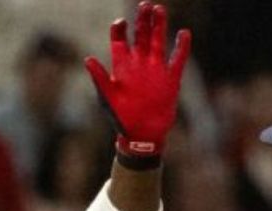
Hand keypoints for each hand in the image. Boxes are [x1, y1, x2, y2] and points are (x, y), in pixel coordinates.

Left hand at [84, 1, 190, 159]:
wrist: (142, 136)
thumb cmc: (121, 118)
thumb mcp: (107, 98)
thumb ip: (99, 78)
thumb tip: (87, 59)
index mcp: (122, 66)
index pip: (119, 40)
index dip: (120, 29)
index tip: (122, 23)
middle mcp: (139, 64)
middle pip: (140, 35)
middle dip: (142, 19)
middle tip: (145, 5)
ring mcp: (155, 69)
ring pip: (158, 41)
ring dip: (158, 26)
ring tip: (159, 9)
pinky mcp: (170, 78)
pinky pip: (177, 59)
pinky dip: (181, 47)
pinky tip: (183, 33)